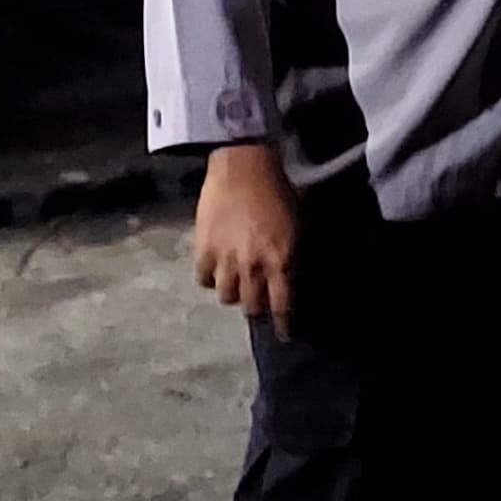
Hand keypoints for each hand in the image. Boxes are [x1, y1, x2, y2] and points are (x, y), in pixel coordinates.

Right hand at [193, 143, 299, 330]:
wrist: (242, 165)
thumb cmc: (278, 190)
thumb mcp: (298, 225)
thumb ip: (293, 256)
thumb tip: (292, 278)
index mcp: (281, 261)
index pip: (282, 306)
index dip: (283, 324)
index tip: (284, 334)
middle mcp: (253, 266)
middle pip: (252, 306)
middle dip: (258, 306)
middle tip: (259, 298)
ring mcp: (225, 259)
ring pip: (227, 297)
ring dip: (234, 293)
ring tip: (237, 283)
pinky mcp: (202, 249)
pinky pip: (204, 280)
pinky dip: (211, 279)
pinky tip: (217, 270)